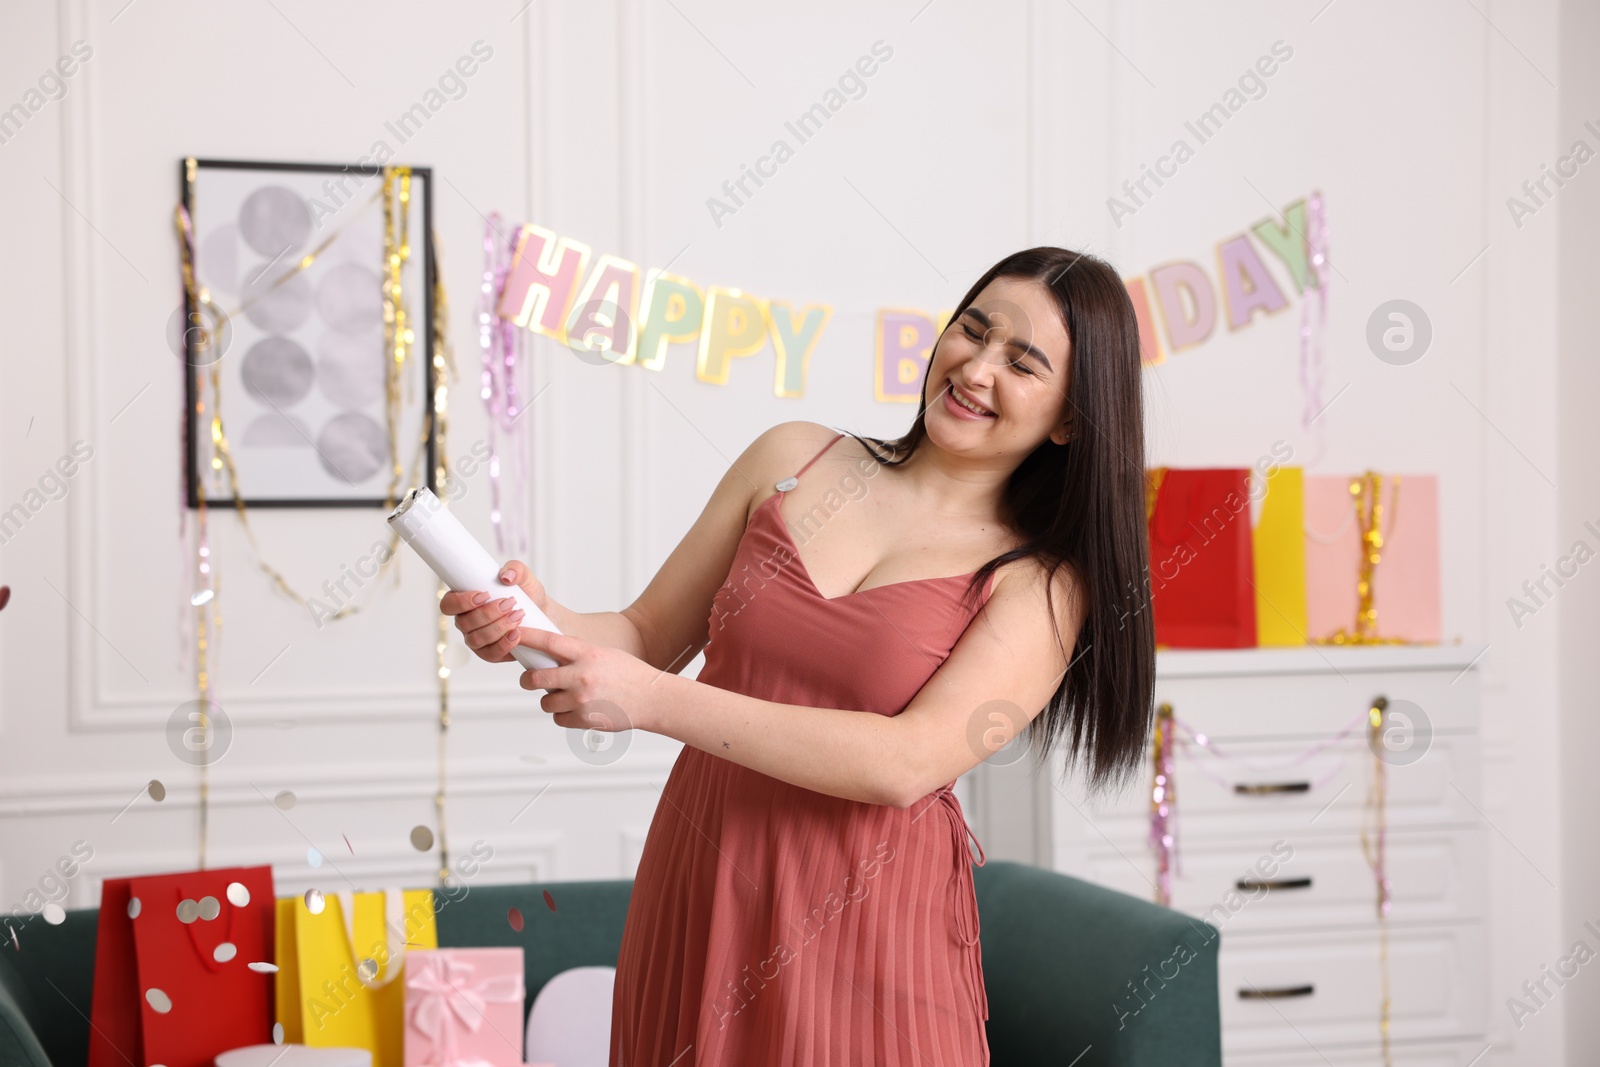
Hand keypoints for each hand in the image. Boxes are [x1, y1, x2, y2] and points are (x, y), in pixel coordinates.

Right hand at [437, 559, 547, 663]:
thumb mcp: (524, 577)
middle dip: (487, 613)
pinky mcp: (490, 653)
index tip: (484, 595)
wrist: (542, 614)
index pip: (448, 604)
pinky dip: (504, 644)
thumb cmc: (526, 595)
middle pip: (463, 623)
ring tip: (518, 616)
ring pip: (476, 638)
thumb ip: (516, 569)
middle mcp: (466, 621)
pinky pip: (490, 654)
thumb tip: (506, 576)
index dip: (461, 602)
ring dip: (497, 627)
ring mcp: (476, 639)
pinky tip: (517, 634)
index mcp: (465, 601)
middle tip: (509, 603)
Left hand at [515, 627, 664, 734]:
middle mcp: (581, 676)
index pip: (548, 642)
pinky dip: (564, 716)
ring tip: (567, 697)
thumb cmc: (630, 674)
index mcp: (587, 654)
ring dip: (551, 701)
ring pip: (546, 703)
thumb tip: (549, 656)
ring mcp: (582, 700)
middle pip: (536, 678)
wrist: (652, 699)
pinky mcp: (584, 719)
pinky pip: (559, 719)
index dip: (526, 637)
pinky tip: (579, 709)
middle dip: (528, 680)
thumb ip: (578, 654)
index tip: (513, 635)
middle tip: (530, 680)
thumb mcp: (604, 654)